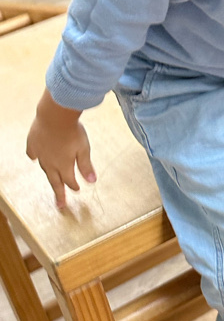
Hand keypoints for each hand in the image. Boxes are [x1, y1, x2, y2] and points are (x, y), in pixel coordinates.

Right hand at [26, 89, 95, 208]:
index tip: (77, 190)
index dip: (74, 186)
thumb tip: (92, 181)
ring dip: (50, 176)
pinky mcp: (33, 143)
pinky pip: (33, 154)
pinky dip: (35, 157)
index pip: (70, 181)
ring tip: (52, 180)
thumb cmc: (72, 131)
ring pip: (44, 169)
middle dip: (59, 194)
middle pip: (55, 181)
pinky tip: (36, 159)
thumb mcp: (84, 149)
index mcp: (64, 166)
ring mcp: (40, 154)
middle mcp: (50, 163)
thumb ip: (86, 166)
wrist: (54, 115)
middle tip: (61, 205)